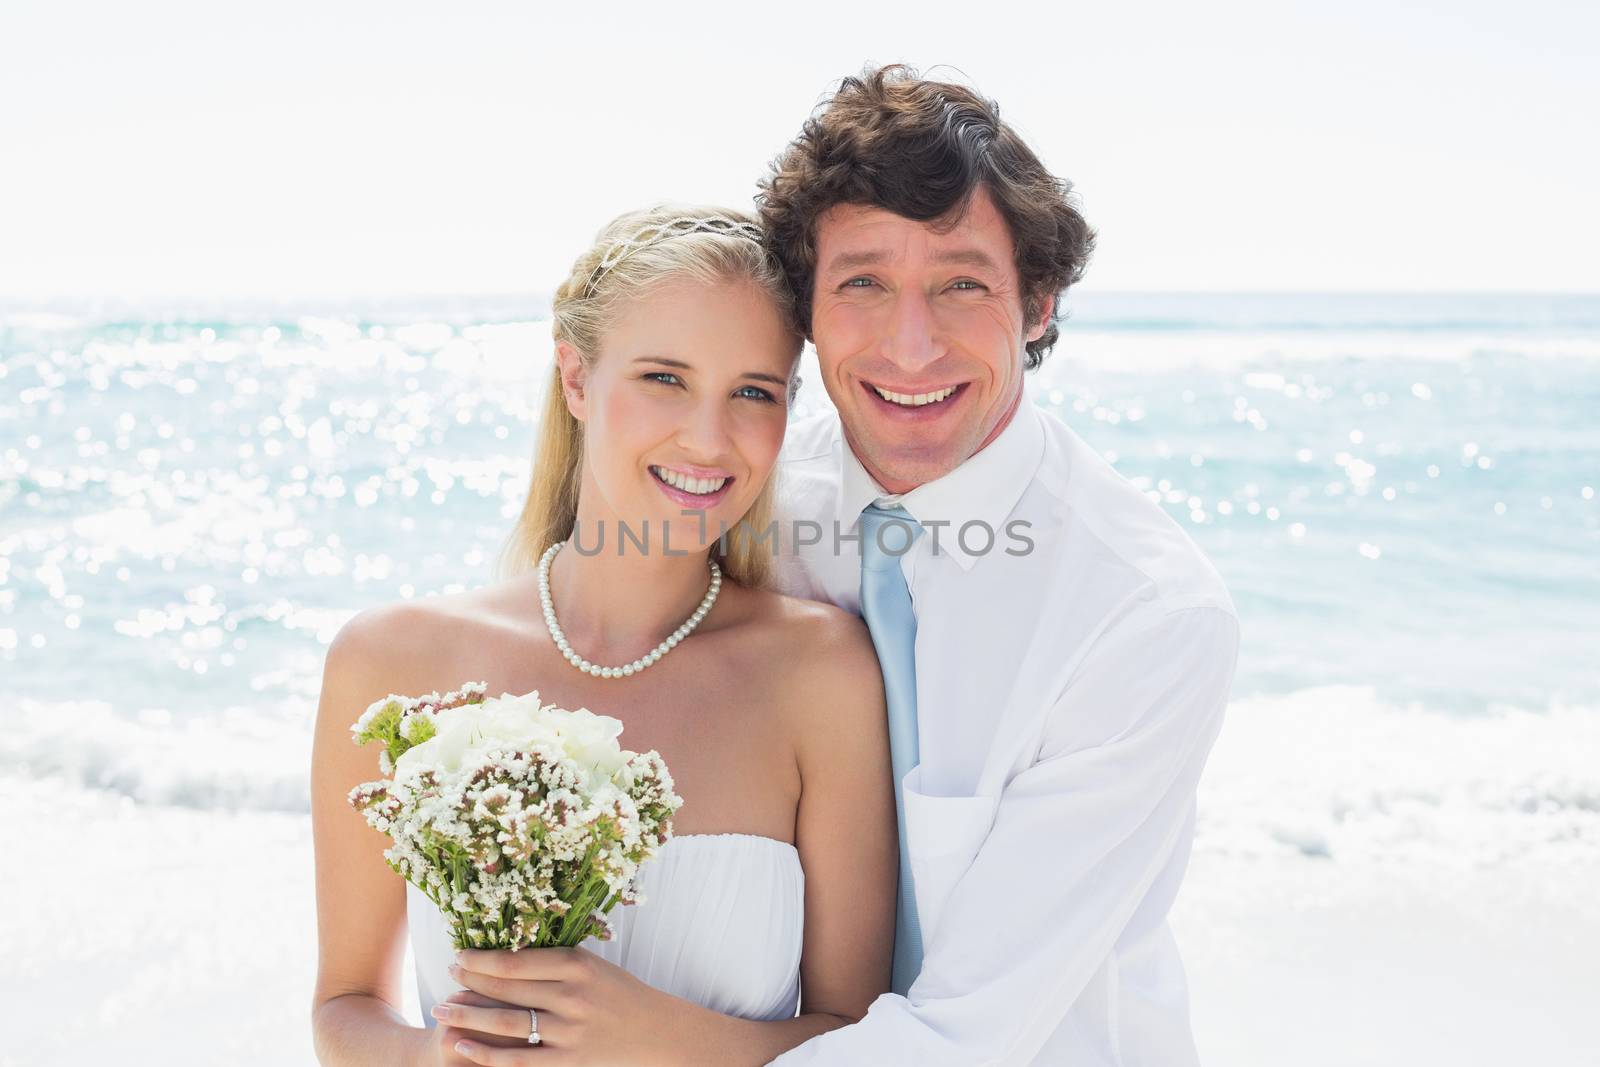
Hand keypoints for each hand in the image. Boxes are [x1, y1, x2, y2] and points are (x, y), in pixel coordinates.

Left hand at [442, 946, 686, 1065]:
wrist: (654, 1031)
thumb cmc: (618, 991)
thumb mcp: (591, 965)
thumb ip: (552, 960)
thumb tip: (500, 957)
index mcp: (576, 965)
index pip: (515, 962)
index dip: (480, 960)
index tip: (459, 956)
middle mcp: (571, 997)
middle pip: (505, 990)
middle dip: (468, 983)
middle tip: (445, 979)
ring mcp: (568, 1032)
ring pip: (505, 1023)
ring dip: (467, 1016)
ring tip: (442, 1010)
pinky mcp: (568, 1062)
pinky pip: (517, 1059)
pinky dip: (485, 1053)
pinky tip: (462, 1046)